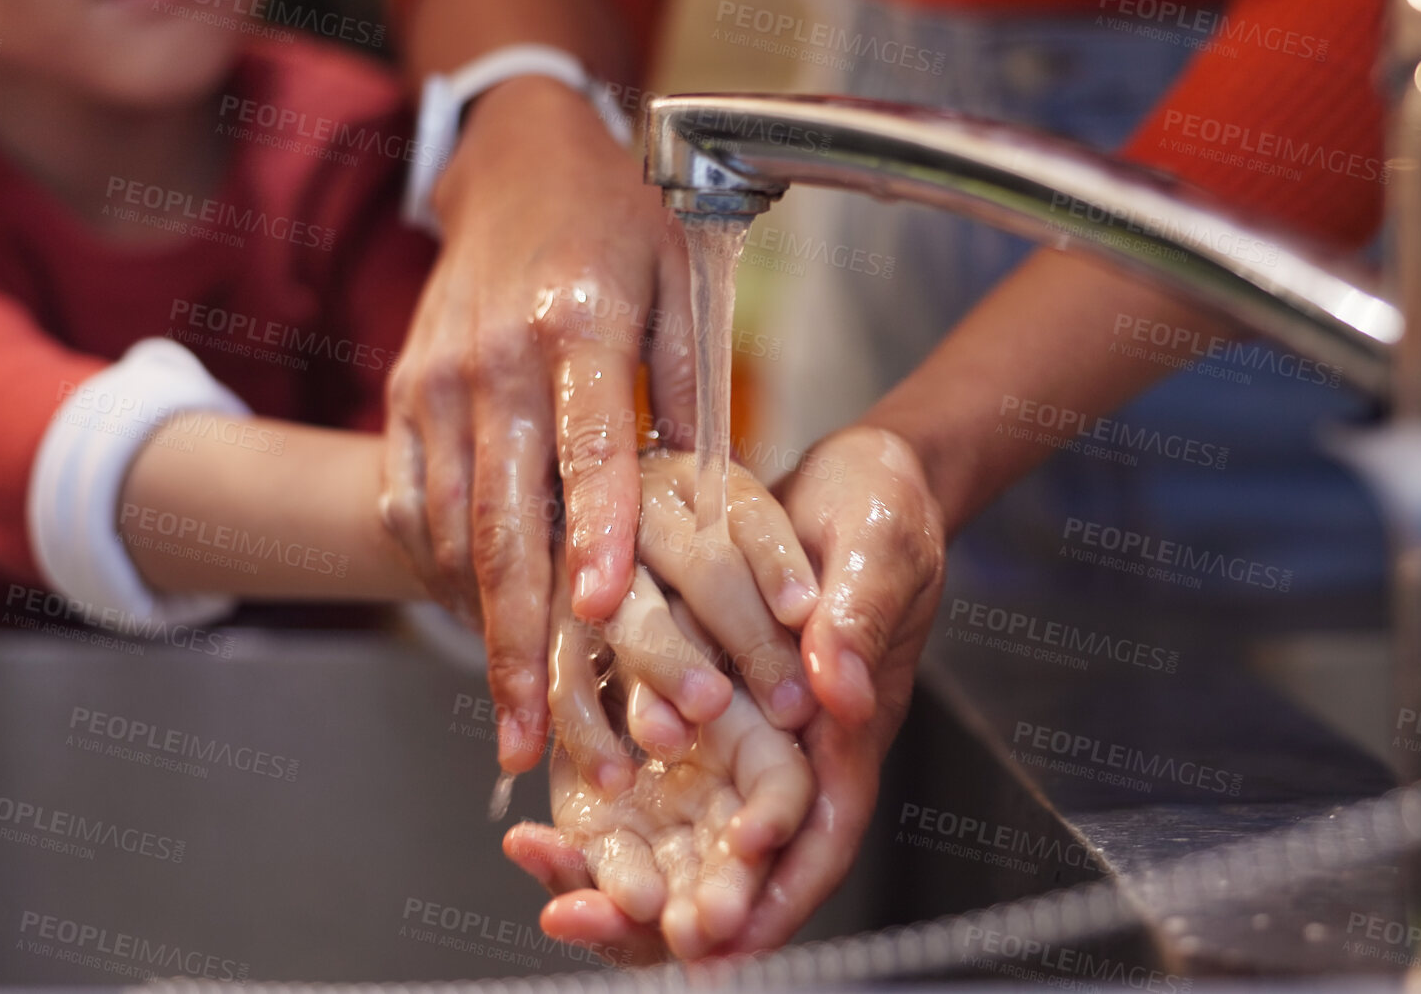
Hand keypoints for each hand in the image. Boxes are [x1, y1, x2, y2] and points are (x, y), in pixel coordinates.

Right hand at [380, 75, 693, 775]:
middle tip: (542, 736)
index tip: (605, 614)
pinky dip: (448, 582)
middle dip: (521, 640)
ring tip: (520, 722)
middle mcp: (490, 361)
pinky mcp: (403, 400)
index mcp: (575, 323)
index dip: (596, 534)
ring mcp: (434, 384)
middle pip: (502, 519)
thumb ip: (694, 388)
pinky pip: (416, 510)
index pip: (588, 446)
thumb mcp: (683, 280)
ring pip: (453, 532)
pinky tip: (483, 640)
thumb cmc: (619, 222)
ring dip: (483, 634)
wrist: (515, 164)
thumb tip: (712, 501)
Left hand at [514, 427, 946, 955]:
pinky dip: (596, 818)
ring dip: (633, 884)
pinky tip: (540, 842)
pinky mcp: (680, 705)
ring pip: (682, 838)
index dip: (781, 887)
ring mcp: (731, 738)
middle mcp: (787, 752)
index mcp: (848, 733)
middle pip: (745, 862)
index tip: (732, 927)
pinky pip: (637, 778)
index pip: (823, 833)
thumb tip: (839, 689)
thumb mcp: (879, 550)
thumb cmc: (878, 514)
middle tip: (642, 939)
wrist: (836, 481)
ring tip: (569, 911)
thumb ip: (859, 618)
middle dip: (697, 910)